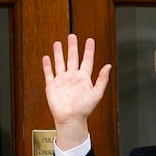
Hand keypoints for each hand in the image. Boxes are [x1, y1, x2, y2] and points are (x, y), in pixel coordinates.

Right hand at [41, 34, 111, 148]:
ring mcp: (62, 81)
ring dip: (59, 53)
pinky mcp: (52, 86)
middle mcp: (72, 78)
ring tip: (58, 43)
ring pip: (60, 63)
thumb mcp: (97, 93)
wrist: (70, 119)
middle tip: (72, 36)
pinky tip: (47, 58)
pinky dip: (47, 65)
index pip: (87, 61)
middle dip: (72, 47)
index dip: (89, 50)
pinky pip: (49, 73)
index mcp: (84, 78)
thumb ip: (102, 79)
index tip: (90, 40)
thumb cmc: (84, 109)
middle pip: (72, 58)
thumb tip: (108, 66)